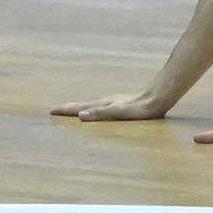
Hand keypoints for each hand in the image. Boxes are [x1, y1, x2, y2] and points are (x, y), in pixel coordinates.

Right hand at [50, 92, 167, 121]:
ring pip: (93, 104)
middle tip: (55, 109)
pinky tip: (100, 108)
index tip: (51, 111)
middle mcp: (108, 101)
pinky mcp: (124, 103)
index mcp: (105, 105)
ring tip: (73, 110)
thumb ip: (101, 114)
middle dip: (70, 108)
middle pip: (85, 105)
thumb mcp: (120, 112)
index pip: (81, 108)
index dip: (67, 111)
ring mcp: (116, 101)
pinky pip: (104, 105)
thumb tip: (81, 116)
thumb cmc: (142, 108)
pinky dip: (94, 107)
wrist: (160, 96)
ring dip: (81, 107)